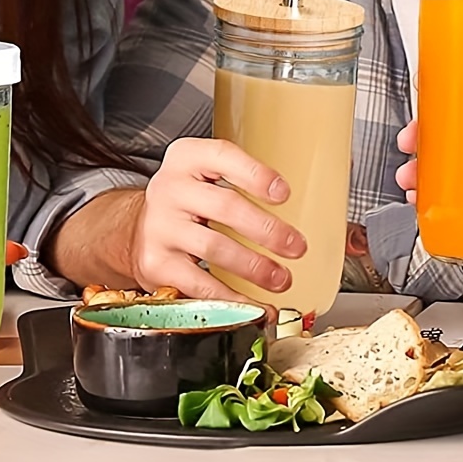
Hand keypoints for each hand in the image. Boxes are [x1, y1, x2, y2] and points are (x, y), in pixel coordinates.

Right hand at [122, 137, 305, 299]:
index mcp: (186, 158)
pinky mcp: (156, 264)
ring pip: (214, 247)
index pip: (222, 155)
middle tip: (295, 246)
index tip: (283, 194)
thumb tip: (324, 218)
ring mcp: (160, 227)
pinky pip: (199, 284)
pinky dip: (232, 299)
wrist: (138, 229)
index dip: (255, 174)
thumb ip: (250, 184)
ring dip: (254, 267)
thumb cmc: (188, 202)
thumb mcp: (208, 177)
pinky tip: (255, 306)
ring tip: (281, 279)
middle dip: (266, 230)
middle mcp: (169, 188)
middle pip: (224, 206)